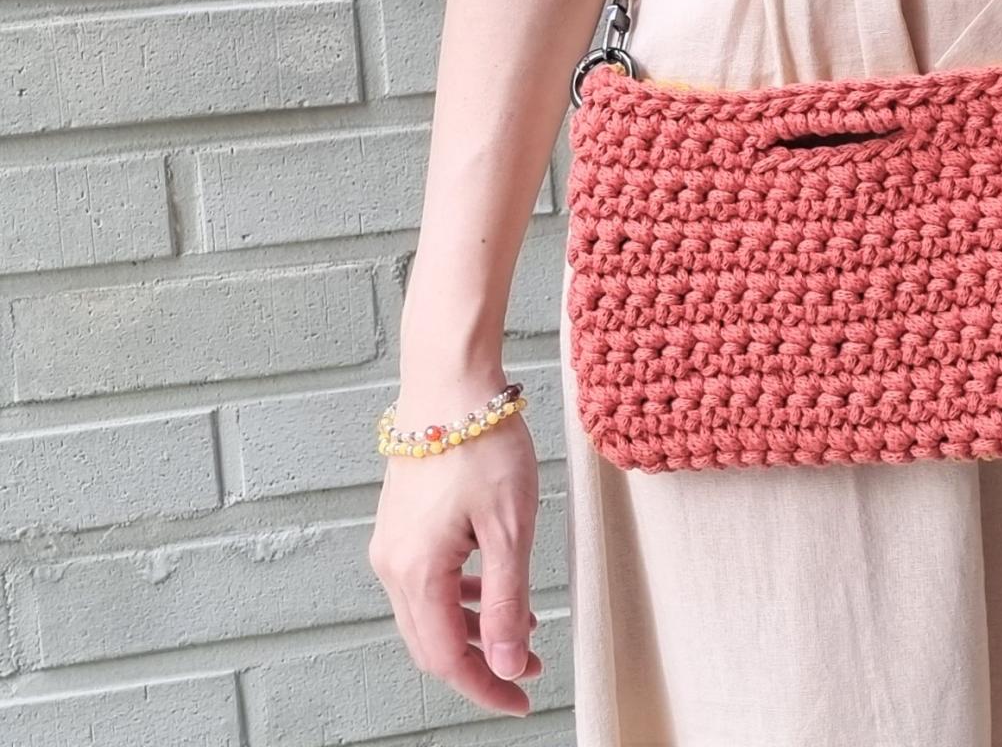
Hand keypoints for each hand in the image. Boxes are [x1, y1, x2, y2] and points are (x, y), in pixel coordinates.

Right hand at [368, 379, 542, 714]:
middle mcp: (392, 565)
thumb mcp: (511, 526)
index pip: (448, 658)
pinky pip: (426, 580)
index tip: (522, 700)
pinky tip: (492, 587)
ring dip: (474, 629)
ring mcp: (392, 543)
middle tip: (529, 670)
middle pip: (433, 642)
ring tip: (525, 626)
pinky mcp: (401, 523)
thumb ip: (508, 601)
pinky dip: (460, 596)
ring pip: (429, 612)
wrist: (450, 381)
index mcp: (417, 573)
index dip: (485, 687)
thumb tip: (510, 664)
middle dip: (482, 664)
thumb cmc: (484, 443)